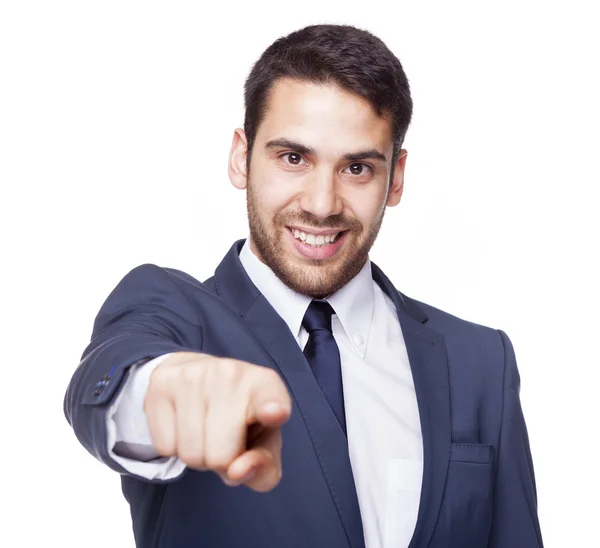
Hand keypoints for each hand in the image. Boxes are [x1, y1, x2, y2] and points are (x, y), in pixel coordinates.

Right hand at [144, 352, 291, 491]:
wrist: (200, 378)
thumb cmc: (241, 420)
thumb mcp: (263, 445)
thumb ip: (263, 470)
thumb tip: (237, 471)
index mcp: (266, 385)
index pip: (273, 399)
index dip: (274, 409)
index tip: (276, 413)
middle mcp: (233, 373)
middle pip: (222, 457)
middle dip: (220, 462)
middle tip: (223, 439)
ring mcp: (196, 374)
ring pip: (190, 455)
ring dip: (197, 455)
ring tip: (205, 431)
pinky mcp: (163, 381)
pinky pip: (165, 446)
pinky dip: (173, 446)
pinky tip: (183, 423)